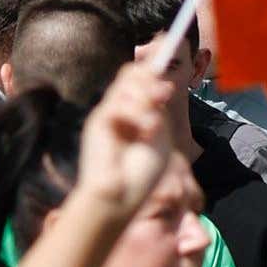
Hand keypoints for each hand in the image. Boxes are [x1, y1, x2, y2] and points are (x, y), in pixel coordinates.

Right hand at [76, 66, 176, 217]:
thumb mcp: (158, 134)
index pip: (138, 78)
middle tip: (165, 94)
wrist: (122, 197)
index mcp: (133, 110)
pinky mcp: (97, 122)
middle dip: (150, 80)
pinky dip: (135, 113)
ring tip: (153, 125)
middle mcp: (119, 107)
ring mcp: (107, 113)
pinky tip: (146, 129)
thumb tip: (161, 82)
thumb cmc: (142, 173)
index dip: (152, 69)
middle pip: (130, 74)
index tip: (169, 74)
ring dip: (145, 98)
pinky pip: (116, 103)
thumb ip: (156, 108)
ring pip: (124, 85)